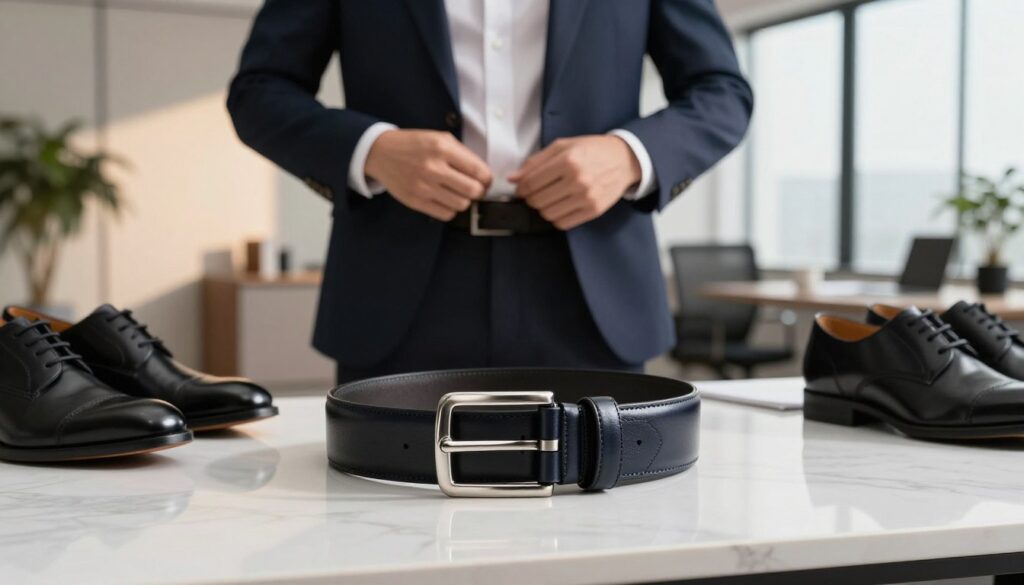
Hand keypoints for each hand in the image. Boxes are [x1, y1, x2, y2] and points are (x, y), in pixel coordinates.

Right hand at [365, 129, 492, 220]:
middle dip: (479, 191)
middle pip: (473, 191)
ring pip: (461, 205)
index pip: (479, 171)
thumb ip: (462, 154)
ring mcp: (423, 187)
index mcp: (442, 148)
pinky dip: (450, 210)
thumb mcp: (439, 138)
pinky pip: (445, 215)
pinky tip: (445, 200)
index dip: (487, 179)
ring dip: (464, 201)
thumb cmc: (413, 145)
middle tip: (474, 189)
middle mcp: (433, 168)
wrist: (380, 152)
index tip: (485, 180)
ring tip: (458, 193)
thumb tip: (483, 174)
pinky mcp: (415, 201)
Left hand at [508, 135, 641, 229]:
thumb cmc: (592, 150)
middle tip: (534, 193)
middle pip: (538, 200)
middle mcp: (577, 180)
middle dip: (530, 198)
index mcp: (568, 160)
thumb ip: (536, 161)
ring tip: (548, 199)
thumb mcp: (563, 146)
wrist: (624, 160)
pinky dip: (556, 217)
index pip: (532, 182)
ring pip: (548, 214)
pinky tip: (559, 206)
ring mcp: (587, 197)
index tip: (521, 189)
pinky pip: (563, 223)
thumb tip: (513, 178)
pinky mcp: (594, 210)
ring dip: (542, 209)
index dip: (521, 188)